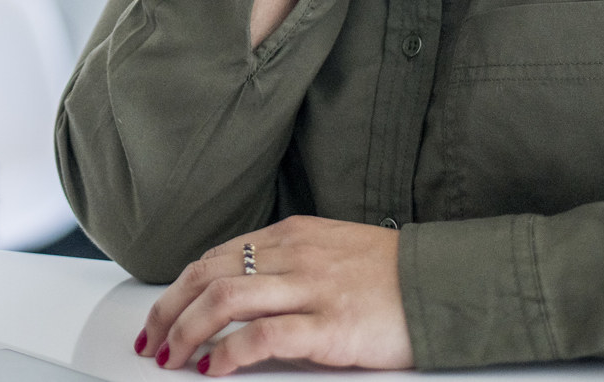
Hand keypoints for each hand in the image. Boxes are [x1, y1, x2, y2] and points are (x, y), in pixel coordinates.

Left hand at [133, 216, 411, 374]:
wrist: (450, 285)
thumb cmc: (396, 275)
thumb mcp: (333, 252)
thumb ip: (290, 265)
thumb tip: (246, 290)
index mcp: (291, 236)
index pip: (215, 257)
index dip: (180, 288)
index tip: (161, 313)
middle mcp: (293, 255)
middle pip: (208, 275)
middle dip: (169, 310)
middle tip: (152, 339)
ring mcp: (310, 289)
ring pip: (224, 299)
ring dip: (186, 331)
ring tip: (171, 357)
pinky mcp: (329, 326)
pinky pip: (262, 336)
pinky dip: (228, 352)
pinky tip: (214, 368)